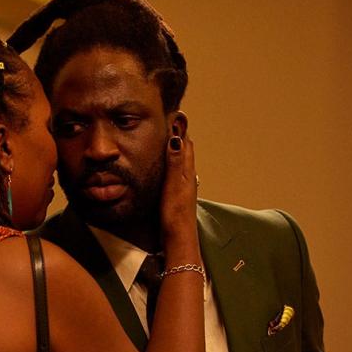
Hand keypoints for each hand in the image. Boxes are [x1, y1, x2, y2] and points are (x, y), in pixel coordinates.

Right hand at [159, 113, 197, 255]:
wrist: (178, 238)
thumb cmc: (175, 213)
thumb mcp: (173, 185)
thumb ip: (175, 162)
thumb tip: (176, 137)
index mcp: (186, 171)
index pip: (185, 143)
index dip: (179, 128)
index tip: (173, 114)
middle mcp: (187, 176)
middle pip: (184, 150)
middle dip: (178, 135)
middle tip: (168, 121)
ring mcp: (182, 186)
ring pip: (180, 161)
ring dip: (174, 148)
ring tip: (165, 137)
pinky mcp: (176, 195)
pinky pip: (174, 172)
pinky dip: (170, 162)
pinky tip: (163, 166)